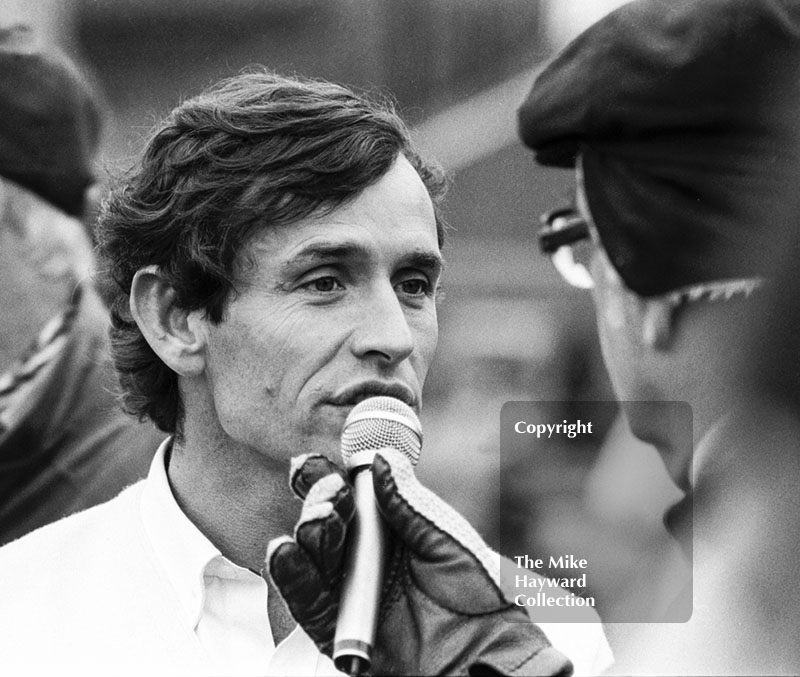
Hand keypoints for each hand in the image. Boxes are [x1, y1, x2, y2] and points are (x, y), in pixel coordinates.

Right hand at [265, 449, 572, 675]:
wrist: (488, 648)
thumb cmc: (478, 592)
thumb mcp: (444, 538)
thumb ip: (407, 503)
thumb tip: (380, 458)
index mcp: (387, 530)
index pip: (348, 499)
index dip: (327, 480)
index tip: (317, 463)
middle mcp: (362, 557)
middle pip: (323, 523)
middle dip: (319, 502)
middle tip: (333, 496)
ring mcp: (348, 591)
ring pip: (310, 557)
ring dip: (308, 533)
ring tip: (321, 521)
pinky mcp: (337, 628)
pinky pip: (306, 602)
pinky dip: (291, 575)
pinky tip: (285, 550)